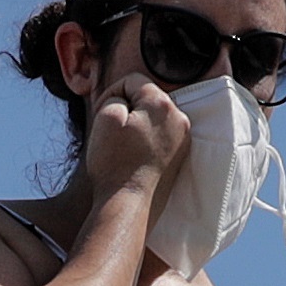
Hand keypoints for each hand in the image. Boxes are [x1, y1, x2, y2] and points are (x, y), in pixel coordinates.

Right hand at [82, 80, 187, 228]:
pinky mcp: (181, 157)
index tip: (102, 115)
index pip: (132, 81)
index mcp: (162, 104)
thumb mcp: (105, 115)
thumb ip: (116, 96)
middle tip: (112, 132)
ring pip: (154, 118)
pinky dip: (147, 141)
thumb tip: (126, 100)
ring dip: (138, 125)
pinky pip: (161, 137)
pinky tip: (134, 157)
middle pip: (147, 98)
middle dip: (128, 108)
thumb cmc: (113, 163)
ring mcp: (183, 139)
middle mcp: (179, 118)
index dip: (111, 94)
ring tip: (123, 146)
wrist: (128, 204)